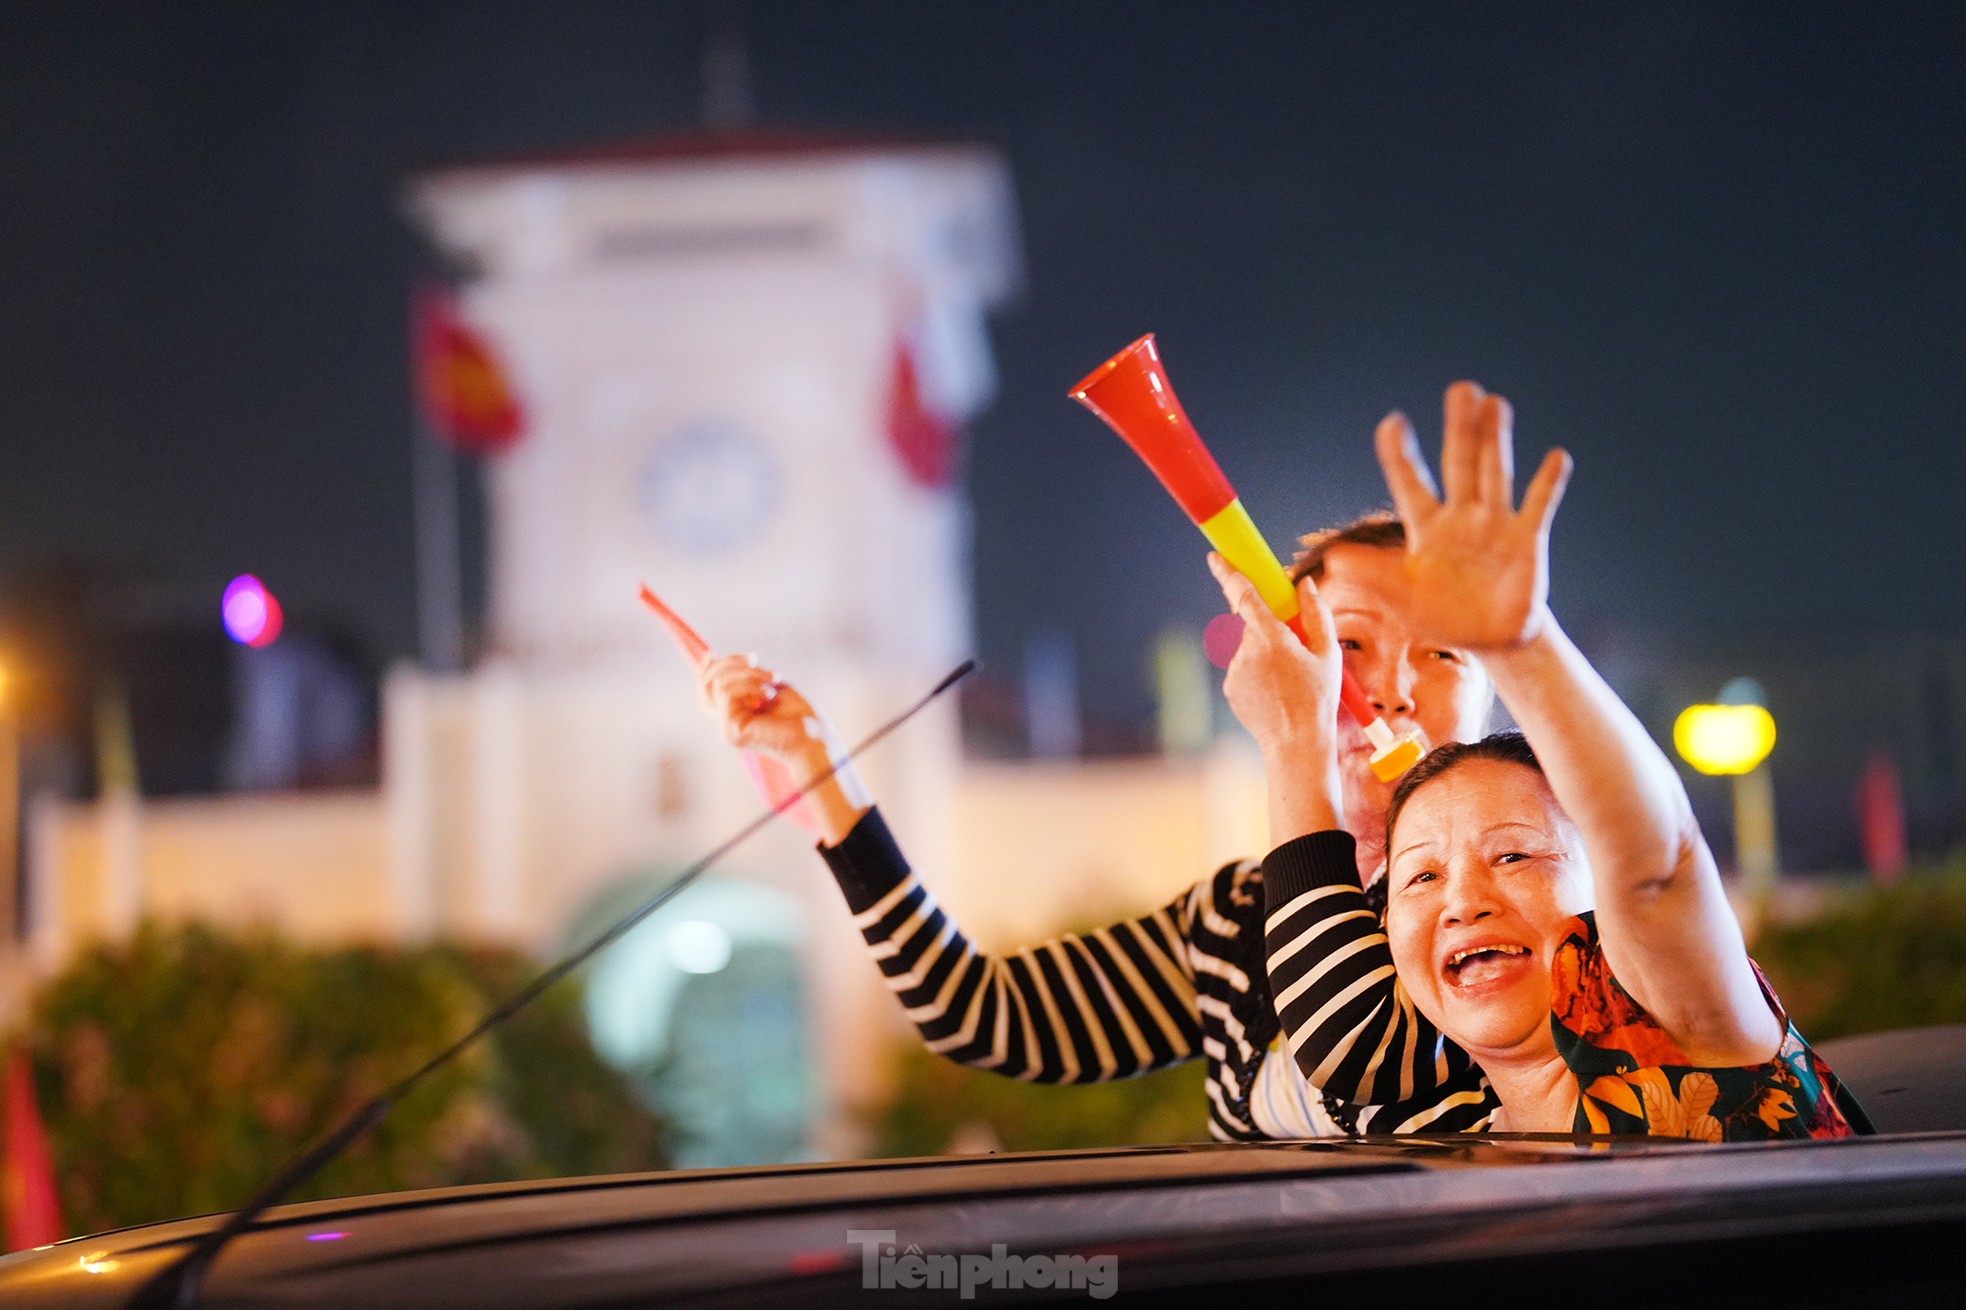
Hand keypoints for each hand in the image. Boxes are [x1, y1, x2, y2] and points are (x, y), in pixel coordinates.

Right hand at [698, 653, 837, 771]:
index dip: (707, 669)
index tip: (713, 653)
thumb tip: (711, 656)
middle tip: (755, 658)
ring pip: (720, 684)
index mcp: (735, 714)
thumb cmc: (799, 715)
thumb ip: (744, 675)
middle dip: (729, 662)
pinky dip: (751, 685)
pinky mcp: (732, 731)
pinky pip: (728, 694)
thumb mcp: (769, 684)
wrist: (816, 739)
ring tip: (775, 679)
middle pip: (707, 684)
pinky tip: (771, 694)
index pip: (706, 690)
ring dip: (750, 674)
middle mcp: (727, 723)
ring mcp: (727, 728)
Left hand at [1207, 552, 1339, 759]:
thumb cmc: (1318, 698)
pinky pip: (1243, 668)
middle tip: (1293, 652)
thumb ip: (1316, 614)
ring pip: (1250, 647)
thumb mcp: (1328, 653)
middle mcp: (1246, 650)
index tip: (1215, 557)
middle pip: (1253, 624)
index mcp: (1271, 637)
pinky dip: (1258, 673)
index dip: (1228, 572)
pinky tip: (1276, 692)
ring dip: (1266, 653)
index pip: (1244, 595)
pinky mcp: (1229, 687)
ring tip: (1288, 681)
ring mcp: (1234, 670)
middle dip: (1270, 629)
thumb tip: (1303, 584)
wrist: (1296, 744)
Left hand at [1374, 380, 1572, 650]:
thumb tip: (1332, 559)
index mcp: (1425, 527)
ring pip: (1494, 473)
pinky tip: (1557, 457)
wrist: (1491, 639)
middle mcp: (1461, 516)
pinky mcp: (1526, 540)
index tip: (1392, 422)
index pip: (1409, 482)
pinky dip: (1548, 484)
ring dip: (1496, 440)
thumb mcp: (1400, 597)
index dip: (1399, 455)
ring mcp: (1495, 524)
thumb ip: (1371, 574)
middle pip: (1459, 462)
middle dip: (1460, 427)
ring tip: (1495, 403)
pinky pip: (1537, 506)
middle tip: (1461, 388)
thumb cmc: (1442, 614)